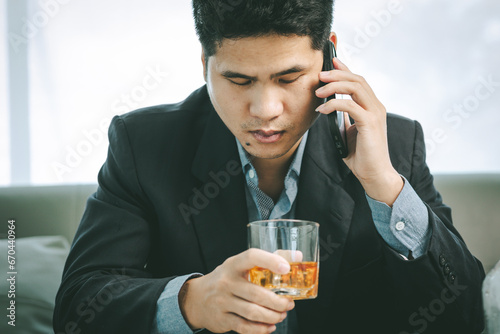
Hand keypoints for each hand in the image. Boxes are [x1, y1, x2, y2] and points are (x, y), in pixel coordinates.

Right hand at [179, 248, 294, 333]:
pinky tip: (269, 326)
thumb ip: (267, 261)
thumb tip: (297, 255)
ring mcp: (222, 301)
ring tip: (281, 315)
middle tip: (289, 304)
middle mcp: (226, 282)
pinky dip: (260, 330)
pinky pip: (244, 327)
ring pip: (252, 312)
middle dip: (277, 302)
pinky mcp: (222, 319)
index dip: (270, 261)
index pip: (251, 257)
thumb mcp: (239, 266)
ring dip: (272, 316)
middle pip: (256, 293)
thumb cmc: (226, 279)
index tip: (286, 268)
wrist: (196, 298)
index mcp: (233, 265)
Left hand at [315, 58, 402, 205]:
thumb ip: (344, 117)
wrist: (374, 174)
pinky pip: (350, 106)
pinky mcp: (370, 123)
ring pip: (355, 87)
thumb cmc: (362, 155)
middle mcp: (376, 106)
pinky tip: (321, 110)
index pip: (359, 81)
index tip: (331, 61)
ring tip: (318, 91)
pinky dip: (333, 104)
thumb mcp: (350, 131)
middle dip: (336, 74)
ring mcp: (375, 113)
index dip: (345, 69)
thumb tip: (329, 106)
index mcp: (372, 106)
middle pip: (357, 79)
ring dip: (334, 86)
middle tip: (319, 75)